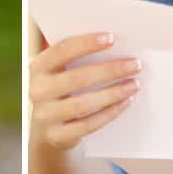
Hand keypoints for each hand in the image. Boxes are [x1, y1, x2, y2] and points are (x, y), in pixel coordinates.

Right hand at [29, 32, 141, 150]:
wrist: (44, 127)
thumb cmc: (60, 89)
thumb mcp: (59, 71)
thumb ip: (76, 57)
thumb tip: (112, 42)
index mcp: (37, 67)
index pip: (62, 50)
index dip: (87, 43)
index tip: (111, 38)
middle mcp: (37, 90)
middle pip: (77, 78)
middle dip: (110, 70)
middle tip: (135, 65)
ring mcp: (45, 115)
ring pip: (83, 104)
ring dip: (113, 93)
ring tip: (134, 84)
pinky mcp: (57, 135)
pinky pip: (88, 125)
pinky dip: (109, 113)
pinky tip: (125, 102)